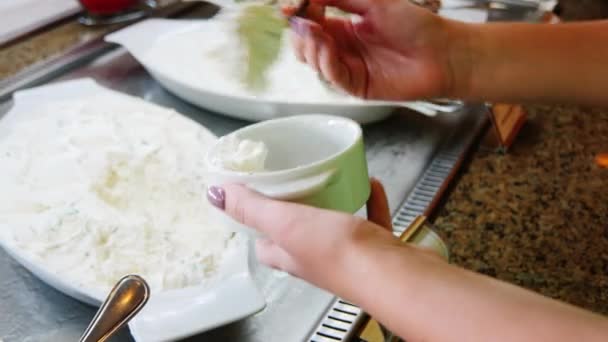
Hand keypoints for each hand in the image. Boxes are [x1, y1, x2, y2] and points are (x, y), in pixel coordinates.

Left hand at [206, 179, 403, 294]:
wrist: (393, 274)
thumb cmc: (340, 255)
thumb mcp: (285, 223)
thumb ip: (252, 208)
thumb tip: (216, 195)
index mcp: (290, 255)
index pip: (264, 242)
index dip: (256, 221)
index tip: (255, 195)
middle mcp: (316, 258)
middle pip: (299, 232)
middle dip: (296, 207)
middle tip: (295, 179)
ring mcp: (348, 254)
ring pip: (335, 225)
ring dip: (333, 201)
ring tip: (332, 177)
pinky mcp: (376, 247)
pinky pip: (370, 219)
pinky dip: (369, 200)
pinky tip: (371, 182)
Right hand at [285, 0, 463, 99]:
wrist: (443, 53)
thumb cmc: (416, 26)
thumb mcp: (374, 2)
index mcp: (345, 28)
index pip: (311, 22)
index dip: (299, 14)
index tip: (289, 7)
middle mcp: (344, 49)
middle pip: (306, 44)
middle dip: (300, 32)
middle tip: (304, 21)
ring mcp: (349, 68)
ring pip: (314, 62)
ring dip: (309, 46)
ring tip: (316, 32)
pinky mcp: (356, 86)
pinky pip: (332, 76)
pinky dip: (325, 61)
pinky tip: (327, 47)